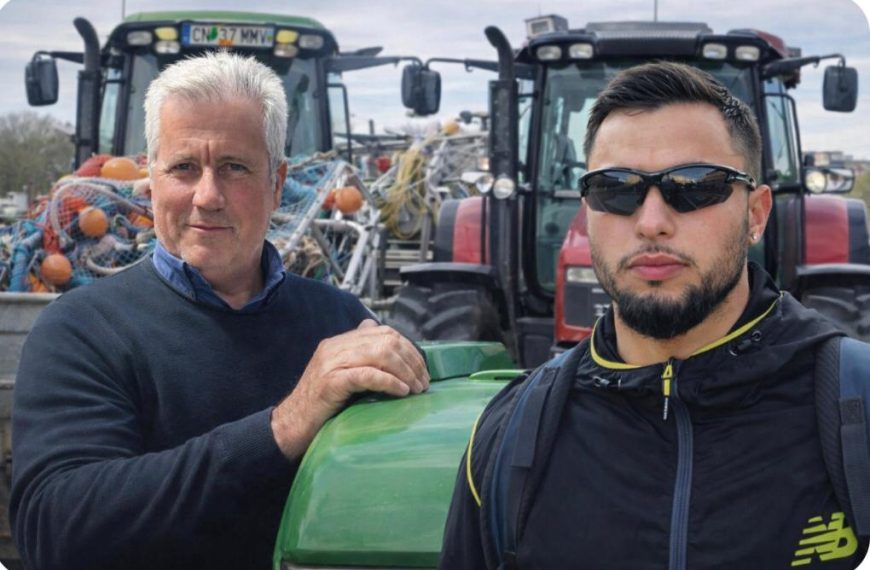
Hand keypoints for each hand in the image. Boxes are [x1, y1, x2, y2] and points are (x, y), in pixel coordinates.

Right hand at [270, 319, 429, 458]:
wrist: (291, 423)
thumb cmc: (320, 403)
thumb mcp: (340, 372)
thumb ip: (357, 354)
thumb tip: (375, 329)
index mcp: (339, 342)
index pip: (382, 331)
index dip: (408, 348)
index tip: (421, 369)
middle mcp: (335, 347)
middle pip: (385, 340)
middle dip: (411, 360)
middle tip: (423, 382)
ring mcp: (332, 363)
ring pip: (380, 354)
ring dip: (405, 371)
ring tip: (416, 388)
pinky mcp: (331, 382)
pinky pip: (368, 375)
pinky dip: (390, 382)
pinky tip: (401, 391)